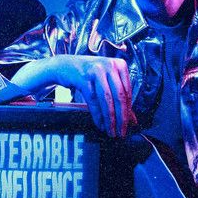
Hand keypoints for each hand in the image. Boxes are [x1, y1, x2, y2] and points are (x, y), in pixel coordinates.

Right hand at [18, 55, 135, 136]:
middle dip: (121, 117)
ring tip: (110, 131)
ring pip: (107, 99)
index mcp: (120, 65)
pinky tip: (100, 124)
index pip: (128, 92)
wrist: (65, 65)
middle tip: (121, 132)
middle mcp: (110, 66)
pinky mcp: (83, 77)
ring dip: (110, 119)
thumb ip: (119, 98)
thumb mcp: (106, 82)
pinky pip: (93, 100)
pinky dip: (97, 115)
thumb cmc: (89, 75)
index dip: (128, 111)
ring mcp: (96, 70)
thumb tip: (132, 120)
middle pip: (119, 96)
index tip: (128, 125)